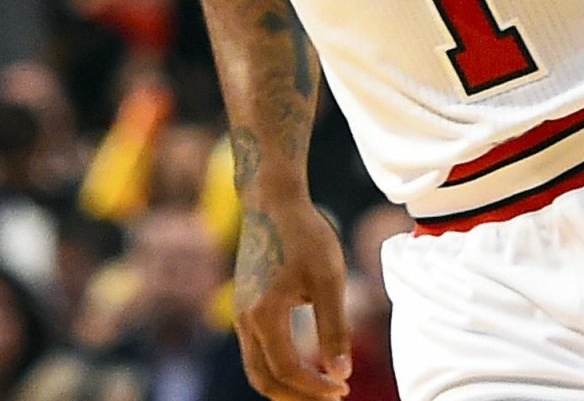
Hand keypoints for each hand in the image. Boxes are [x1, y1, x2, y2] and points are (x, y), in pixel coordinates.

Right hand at [235, 202, 352, 400]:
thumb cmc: (306, 236)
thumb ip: (334, 328)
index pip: (287, 371)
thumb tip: (342, 373)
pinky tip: (304, 363)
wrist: (274, 203)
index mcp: (264, 316)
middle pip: (264, 379)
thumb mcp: (329, 280)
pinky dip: (277, 367)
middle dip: (297, 396)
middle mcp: (245, 320)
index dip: (315, 387)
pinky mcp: (245, 305)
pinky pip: (256, 351)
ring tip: (319, 388)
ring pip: (256, 368)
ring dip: (285, 385)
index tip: (342, 389)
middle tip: (331, 398)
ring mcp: (240, 314)